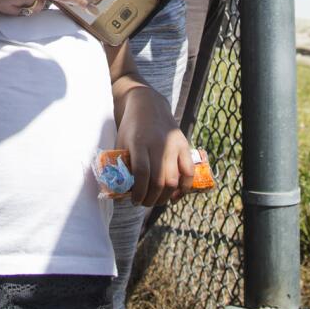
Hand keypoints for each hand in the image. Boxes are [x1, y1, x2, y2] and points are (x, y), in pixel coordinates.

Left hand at [116, 87, 193, 206]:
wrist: (148, 105)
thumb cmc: (131, 128)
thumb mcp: (122, 143)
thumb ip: (122, 166)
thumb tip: (120, 195)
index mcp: (139, 142)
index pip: (141, 173)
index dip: (138, 192)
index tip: (133, 201)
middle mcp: (158, 144)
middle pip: (159, 180)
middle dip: (151, 199)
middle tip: (144, 203)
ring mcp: (173, 144)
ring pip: (174, 180)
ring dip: (165, 197)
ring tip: (156, 200)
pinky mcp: (184, 145)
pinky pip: (189, 171)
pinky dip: (184, 188)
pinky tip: (174, 196)